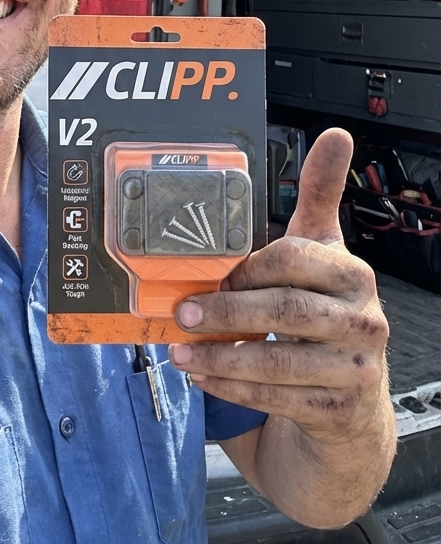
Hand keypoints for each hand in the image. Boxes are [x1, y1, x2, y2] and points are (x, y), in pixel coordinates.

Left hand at [169, 129, 388, 447]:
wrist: (352, 402)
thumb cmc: (326, 313)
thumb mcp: (324, 255)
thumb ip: (320, 197)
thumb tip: (335, 134)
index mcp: (354, 274)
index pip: (295, 260)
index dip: (249, 267)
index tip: (215, 273)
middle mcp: (362, 321)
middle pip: (286, 311)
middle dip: (226, 312)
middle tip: (182, 312)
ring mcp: (353, 368)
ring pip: (278, 360)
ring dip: (220, 357)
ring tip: (180, 353)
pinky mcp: (337, 409)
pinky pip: (277, 397)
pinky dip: (232, 388)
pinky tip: (203, 378)